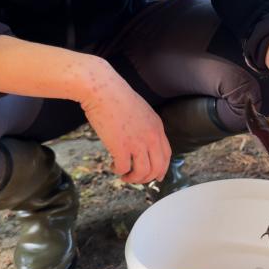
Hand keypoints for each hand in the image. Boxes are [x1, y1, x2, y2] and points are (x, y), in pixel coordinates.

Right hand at [80, 63, 170, 183]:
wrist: (102, 89)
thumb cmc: (116, 97)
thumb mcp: (141, 111)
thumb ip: (145, 127)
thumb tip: (140, 143)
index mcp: (157, 128)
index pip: (167, 155)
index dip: (162, 169)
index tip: (156, 176)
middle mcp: (151, 137)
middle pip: (157, 168)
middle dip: (147, 178)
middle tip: (136, 179)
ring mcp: (137, 143)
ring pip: (142, 172)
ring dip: (133, 178)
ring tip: (124, 175)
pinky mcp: (121, 147)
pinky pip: (124, 168)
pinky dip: (119, 171)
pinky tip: (113, 165)